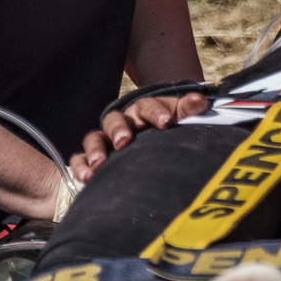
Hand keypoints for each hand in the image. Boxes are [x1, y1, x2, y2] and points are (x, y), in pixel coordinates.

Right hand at [70, 88, 208, 182]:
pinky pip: (79, 159)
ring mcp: (105, 141)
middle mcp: (122, 124)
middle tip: (125, 140)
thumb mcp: (175, 119)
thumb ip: (187, 111)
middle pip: (115, 119)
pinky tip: (86, 177)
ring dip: (96, 149)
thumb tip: (201, 102)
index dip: (155, 113)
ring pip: (94, 138)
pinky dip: (80, 166)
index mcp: (143, 112)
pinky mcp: (90, 159)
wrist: (150, 149)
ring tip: (100, 164)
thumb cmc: (164, 132)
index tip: (166, 122)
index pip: (147, 106)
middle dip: (119, 129)